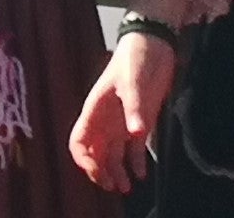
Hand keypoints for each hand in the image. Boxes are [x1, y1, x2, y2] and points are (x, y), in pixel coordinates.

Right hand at [69, 31, 175, 192]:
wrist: (154, 46)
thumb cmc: (135, 59)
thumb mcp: (133, 81)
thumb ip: (135, 108)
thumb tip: (136, 133)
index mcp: (95, 109)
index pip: (80, 139)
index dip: (84, 158)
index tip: (96, 171)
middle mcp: (105, 120)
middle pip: (95, 152)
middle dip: (100, 171)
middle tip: (113, 187)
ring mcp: (122, 122)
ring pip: (113, 153)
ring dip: (116, 171)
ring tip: (126, 188)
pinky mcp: (139, 121)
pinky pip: (134, 148)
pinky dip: (136, 162)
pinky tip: (141, 174)